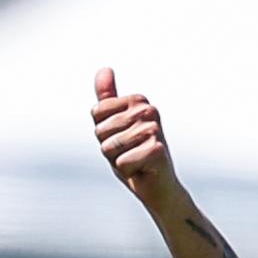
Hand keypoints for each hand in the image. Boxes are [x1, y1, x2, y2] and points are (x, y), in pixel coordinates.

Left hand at [92, 67, 182, 211]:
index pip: (97, 113)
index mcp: (138, 101)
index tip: (122, 140)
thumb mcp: (115, 126)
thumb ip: (108, 99)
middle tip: (130, 153)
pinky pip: (121, 163)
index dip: (103, 133)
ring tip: (136, 161)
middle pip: (101, 131)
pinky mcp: (157, 150)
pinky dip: (128, 172)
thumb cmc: (135, 156)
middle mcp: (149, 111)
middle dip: (110, 149)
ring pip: (109, 147)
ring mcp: (154, 129)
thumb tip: (105, 69)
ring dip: (118, 161)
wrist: (159, 188)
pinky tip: (143, 170)